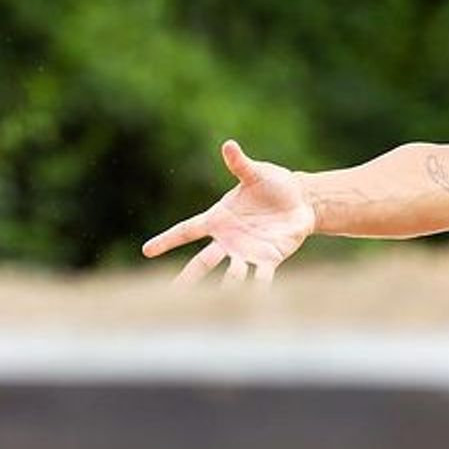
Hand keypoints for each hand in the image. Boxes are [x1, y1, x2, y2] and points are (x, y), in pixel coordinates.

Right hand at [142, 140, 315, 286]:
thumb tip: (228, 145)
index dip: (167, 240)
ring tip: (217, 302)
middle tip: (169, 297)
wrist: (301, 200)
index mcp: (218, 218)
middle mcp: (228, 240)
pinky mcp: (269, 259)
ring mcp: (247, 252)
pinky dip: (258, 289)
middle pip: (202, 262)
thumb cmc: (274, 184)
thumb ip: (240, 165)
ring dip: (226, 287)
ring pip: (230, 274)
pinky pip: (261, 278)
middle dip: (188, 278)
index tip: (146, 251)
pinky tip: (255, 302)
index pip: (186, 230)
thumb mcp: (256, 173)